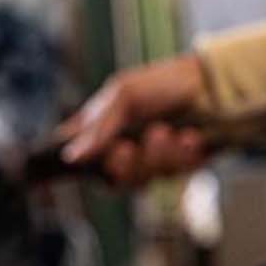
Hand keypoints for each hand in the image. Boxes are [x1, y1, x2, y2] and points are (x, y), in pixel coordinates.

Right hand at [58, 54, 212, 186]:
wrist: (210, 82)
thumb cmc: (161, 82)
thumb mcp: (123, 95)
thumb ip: (99, 128)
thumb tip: (70, 158)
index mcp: (104, 134)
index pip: (79, 164)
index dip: (71, 173)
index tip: (56, 177)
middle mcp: (127, 153)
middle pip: (115, 182)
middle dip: (123, 165)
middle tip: (127, 146)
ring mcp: (155, 163)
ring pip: (147, 179)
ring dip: (156, 154)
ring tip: (164, 130)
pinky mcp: (182, 167)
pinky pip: (176, 174)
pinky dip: (182, 154)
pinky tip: (190, 137)